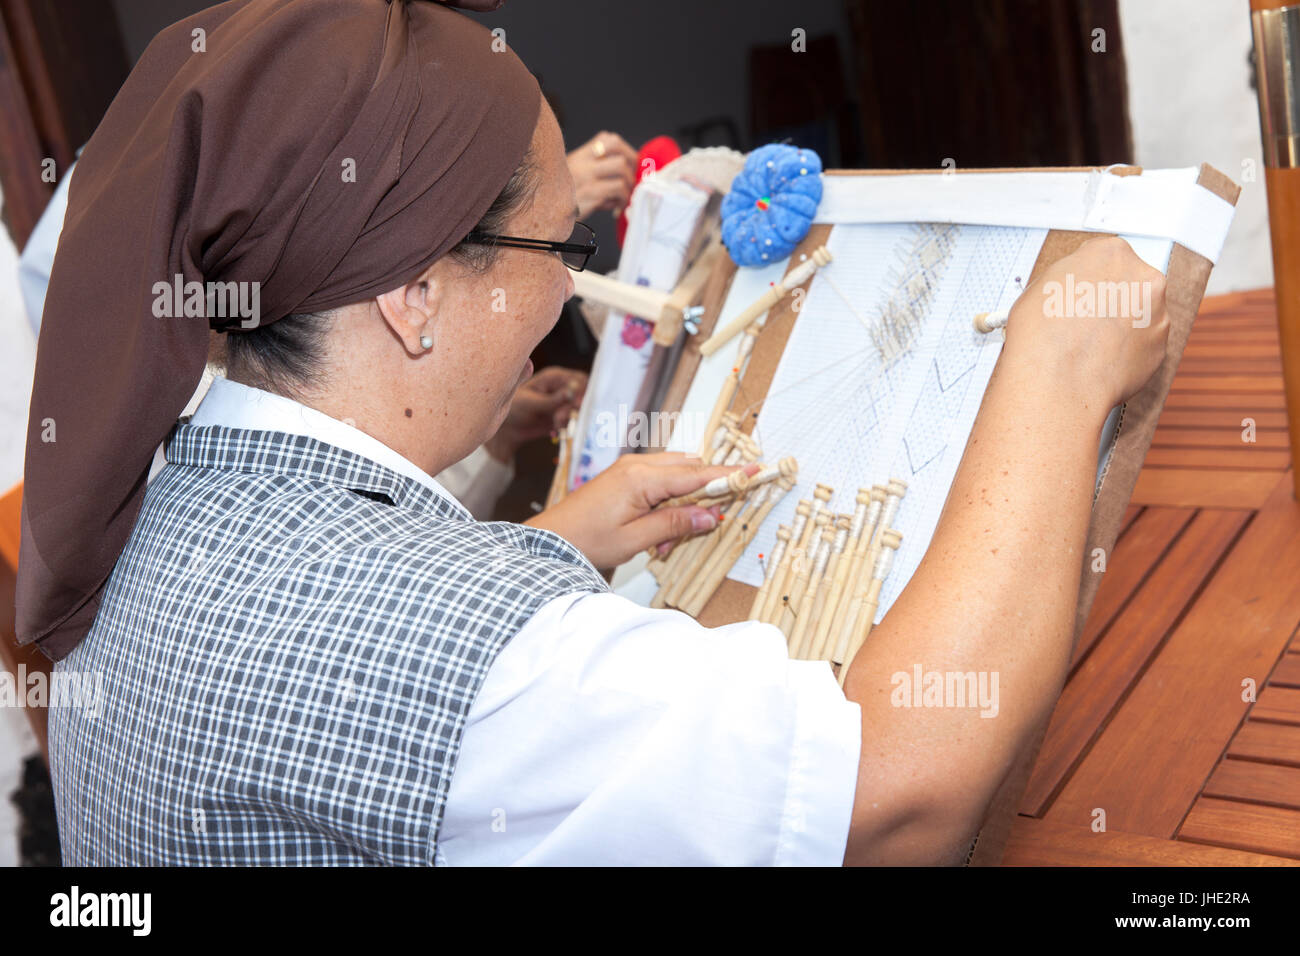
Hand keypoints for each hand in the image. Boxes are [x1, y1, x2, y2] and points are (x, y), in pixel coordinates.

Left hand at [485, 366, 586, 463]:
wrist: (508, 428)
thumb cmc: (514, 409)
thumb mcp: (531, 403)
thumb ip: (552, 399)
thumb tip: (572, 392)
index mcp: (555, 378)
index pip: (578, 380)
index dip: (582, 391)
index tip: (576, 404)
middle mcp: (562, 389)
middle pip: (583, 395)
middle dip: (575, 408)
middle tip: (560, 418)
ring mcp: (564, 403)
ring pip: (580, 410)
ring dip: (571, 419)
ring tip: (556, 424)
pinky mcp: (564, 417)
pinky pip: (574, 421)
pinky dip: (568, 427)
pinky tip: (555, 430)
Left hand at [525, 453, 759, 569]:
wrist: (551, 539)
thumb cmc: (587, 540)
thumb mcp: (636, 539)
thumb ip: (676, 524)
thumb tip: (711, 515)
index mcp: (642, 478)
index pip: (697, 475)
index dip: (729, 476)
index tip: (757, 470)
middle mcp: (638, 466)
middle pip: (690, 470)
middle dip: (704, 496)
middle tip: (708, 524)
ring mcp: (630, 469)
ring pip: (676, 476)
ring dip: (684, 504)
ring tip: (666, 541)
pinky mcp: (625, 477)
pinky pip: (659, 482)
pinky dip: (668, 503)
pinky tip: (657, 534)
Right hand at [566, 132, 636, 218]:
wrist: (547, 215)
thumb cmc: (564, 200)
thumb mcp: (575, 177)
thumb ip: (596, 170)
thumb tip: (625, 174)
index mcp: (581, 156)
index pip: (609, 139)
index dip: (625, 151)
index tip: (630, 166)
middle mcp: (583, 161)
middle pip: (618, 148)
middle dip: (632, 165)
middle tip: (631, 182)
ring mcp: (586, 175)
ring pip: (621, 167)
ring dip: (628, 185)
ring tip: (623, 199)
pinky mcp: (590, 193)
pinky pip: (617, 189)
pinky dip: (622, 200)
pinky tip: (614, 209)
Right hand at [1003, 235, 1168, 408]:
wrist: (1056, 381)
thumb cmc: (1042, 336)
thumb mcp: (1040, 288)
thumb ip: (1068, 280)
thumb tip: (1071, 288)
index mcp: (1111, 254)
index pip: (1104, 256)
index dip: (1088, 277)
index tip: (1080, 291)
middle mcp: (1142, 278)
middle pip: (1128, 283)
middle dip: (1110, 299)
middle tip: (1083, 320)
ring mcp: (1157, 313)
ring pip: (1139, 315)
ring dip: (1121, 326)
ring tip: (1089, 346)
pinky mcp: (1159, 347)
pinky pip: (1142, 346)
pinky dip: (1126, 352)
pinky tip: (1100, 361)